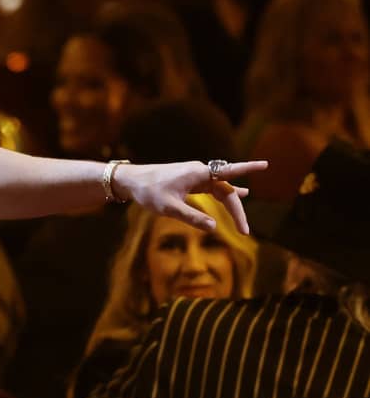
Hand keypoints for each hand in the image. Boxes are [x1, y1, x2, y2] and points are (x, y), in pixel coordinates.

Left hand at [116, 160, 267, 234]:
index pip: (229, 171)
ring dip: (232, 204)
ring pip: (221, 190)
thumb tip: (214, 227)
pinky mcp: (190, 180)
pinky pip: (213, 188)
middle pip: (227, 190)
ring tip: (244, 221)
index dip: (248, 169)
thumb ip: (192, 217)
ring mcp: (196, 176)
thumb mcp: (169, 208)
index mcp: (198, 173)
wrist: (131, 180)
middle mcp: (200, 172)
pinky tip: (239, 195)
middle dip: (237, 210)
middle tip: (245, 231)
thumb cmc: (148, 191)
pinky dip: (224, 195)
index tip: (266, 165)